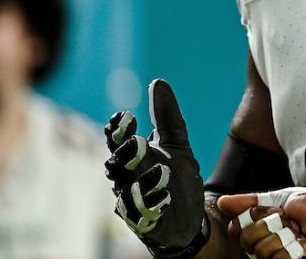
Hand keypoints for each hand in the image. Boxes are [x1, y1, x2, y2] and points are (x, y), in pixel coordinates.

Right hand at [105, 79, 207, 256]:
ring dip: (142, 183)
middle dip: (126, 154)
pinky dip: (150, 207)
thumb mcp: (176, 144)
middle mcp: (127, 180)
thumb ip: (166, 117)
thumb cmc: (175, 177)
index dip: (118, 131)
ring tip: (161, 171)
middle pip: (117, 166)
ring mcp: (134, 203)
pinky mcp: (146, 223)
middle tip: (137, 142)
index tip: (124, 116)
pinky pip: (142, 217)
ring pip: (128, 193)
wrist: (187, 217)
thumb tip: (158, 82)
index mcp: (132, 158)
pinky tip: (164, 198)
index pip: (118, 142)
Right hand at [214, 194, 305, 258]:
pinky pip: (278, 258)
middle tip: (289, 222)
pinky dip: (292, 249)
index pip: (240, 228)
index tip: (269, 211)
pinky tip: (305, 247)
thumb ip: (253, 202)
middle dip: (269, 224)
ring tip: (300, 234)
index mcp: (264, 231)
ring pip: (262, 249)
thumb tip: (223, 202)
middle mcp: (267, 247)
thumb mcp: (284, 199)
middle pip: (248, 239)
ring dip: (284, 235)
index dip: (252, 218)